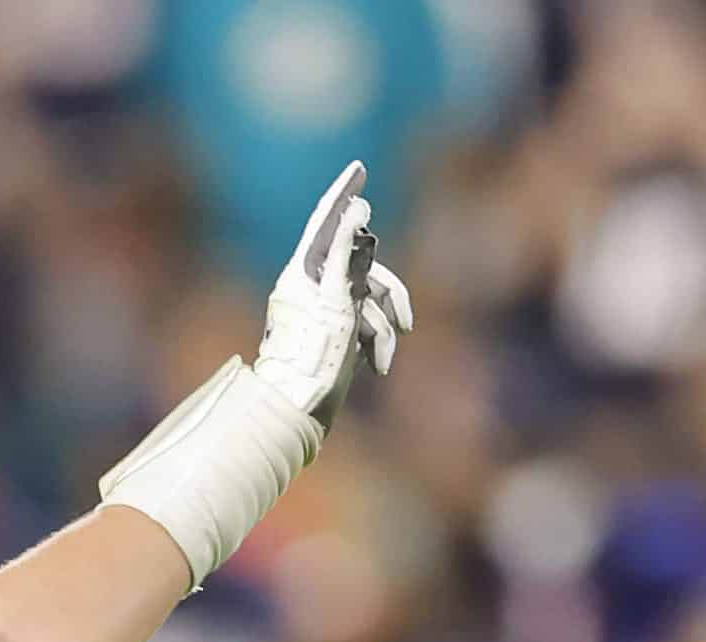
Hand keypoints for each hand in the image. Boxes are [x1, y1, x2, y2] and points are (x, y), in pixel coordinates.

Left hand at [254, 161, 413, 426]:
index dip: (343, 194)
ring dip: (384, 327)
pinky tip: (377, 367)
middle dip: (388, 294)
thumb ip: (347, 252)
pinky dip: (377, 342)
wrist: (302, 410)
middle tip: (404, 321)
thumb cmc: (314, 355)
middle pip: (363, 266)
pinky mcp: (337, 333)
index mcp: (302, 271)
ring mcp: (326, 311)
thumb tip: (357, 208)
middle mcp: (312, 286)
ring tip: (382, 357)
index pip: (325, 221)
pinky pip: (368, 323)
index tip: (358, 168)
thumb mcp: (336, 298)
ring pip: (371, 297)